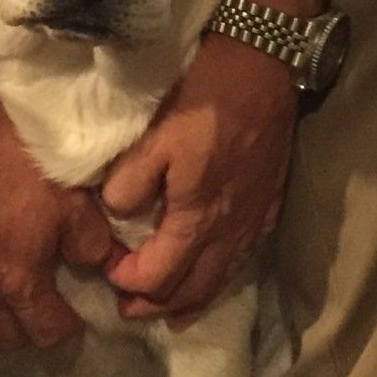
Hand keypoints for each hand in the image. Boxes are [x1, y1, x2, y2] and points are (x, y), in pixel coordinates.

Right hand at [0, 107, 113, 354]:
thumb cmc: (12, 162)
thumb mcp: (69, 198)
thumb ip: (92, 242)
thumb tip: (106, 266)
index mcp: (15, 284)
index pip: (45, 334)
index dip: (66, 328)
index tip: (75, 314)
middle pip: (2, 339)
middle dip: (26, 331)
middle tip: (40, 305)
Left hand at [101, 36, 296, 323]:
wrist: (262, 64)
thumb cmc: (204, 99)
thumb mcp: (154, 138)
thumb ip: (130, 184)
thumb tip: (117, 214)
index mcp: (197, 218)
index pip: (159, 276)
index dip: (129, 283)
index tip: (107, 273)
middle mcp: (230, 231)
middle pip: (192, 290)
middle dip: (158, 306)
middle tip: (130, 310)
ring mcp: (254, 220)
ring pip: (221, 279)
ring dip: (191, 299)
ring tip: (170, 312)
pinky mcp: (268, 204)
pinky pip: (242, 258)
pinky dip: (220, 276)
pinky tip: (212, 272)